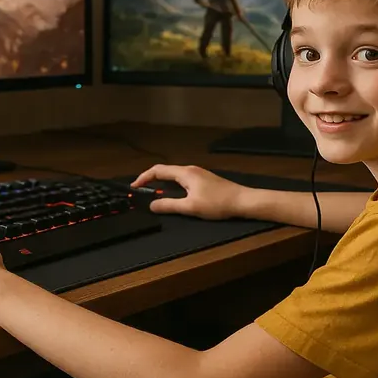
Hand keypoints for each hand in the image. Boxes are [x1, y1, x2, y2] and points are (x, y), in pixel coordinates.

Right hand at [131, 164, 247, 219]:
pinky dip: (172, 185)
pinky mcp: (204, 180)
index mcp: (185, 173)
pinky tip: (174, 195)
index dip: (143, 178)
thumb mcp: (191, 207)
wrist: (243, 201)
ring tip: (154, 194)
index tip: (134, 187)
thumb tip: (152, 205)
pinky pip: (182, 180)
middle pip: (165, 171)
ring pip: (175, 175)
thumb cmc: (217, 203)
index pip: (158, 170)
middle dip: (151, 180)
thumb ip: (170, 206)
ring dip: (162, 183)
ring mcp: (199, 174)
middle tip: (141, 191)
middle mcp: (190, 169)